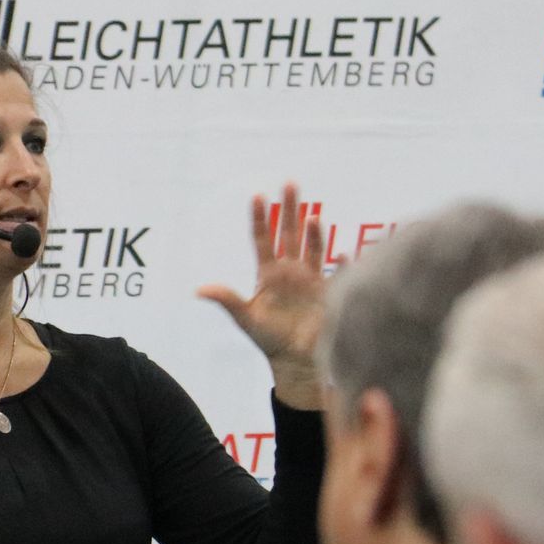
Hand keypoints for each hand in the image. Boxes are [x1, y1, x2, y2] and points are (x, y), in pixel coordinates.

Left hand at [196, 184, 327, 390]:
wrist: (294, 360)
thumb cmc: (269, 339)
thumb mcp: (245, 318)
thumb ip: (227, 300)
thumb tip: (199, 290)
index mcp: (269, 274)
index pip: (263, 239)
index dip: (260, 218)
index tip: (257, 195)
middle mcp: (290, 270)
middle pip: (289, 233)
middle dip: (290, 208)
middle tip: (290, 183)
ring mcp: (311, 279)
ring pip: (313, 247)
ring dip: (313, 232)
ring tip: (310, 217)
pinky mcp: (328, 293)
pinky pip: (337, 275)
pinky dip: (342, 266)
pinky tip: (344, 255)